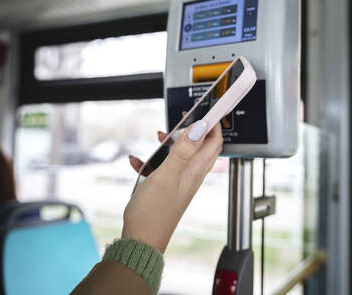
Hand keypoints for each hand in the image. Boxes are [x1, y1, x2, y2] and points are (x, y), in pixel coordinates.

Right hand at [122, 120, 222, 252]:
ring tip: (157, 138)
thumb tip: (201, 127)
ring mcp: (178, 181)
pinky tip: (137, 161)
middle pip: (199, 146)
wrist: (141, 240)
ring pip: (179, 154)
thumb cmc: (154, 212)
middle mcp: (190, 175)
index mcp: (195, 170)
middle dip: (190, 130)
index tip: (207, 110)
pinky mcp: (166, 187)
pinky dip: (151, 161)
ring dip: (169, 144)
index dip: (213, 124)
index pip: (214, 142)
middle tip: (179, 121)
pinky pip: (162, 167)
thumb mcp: (167, 175)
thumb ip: (183, 150)